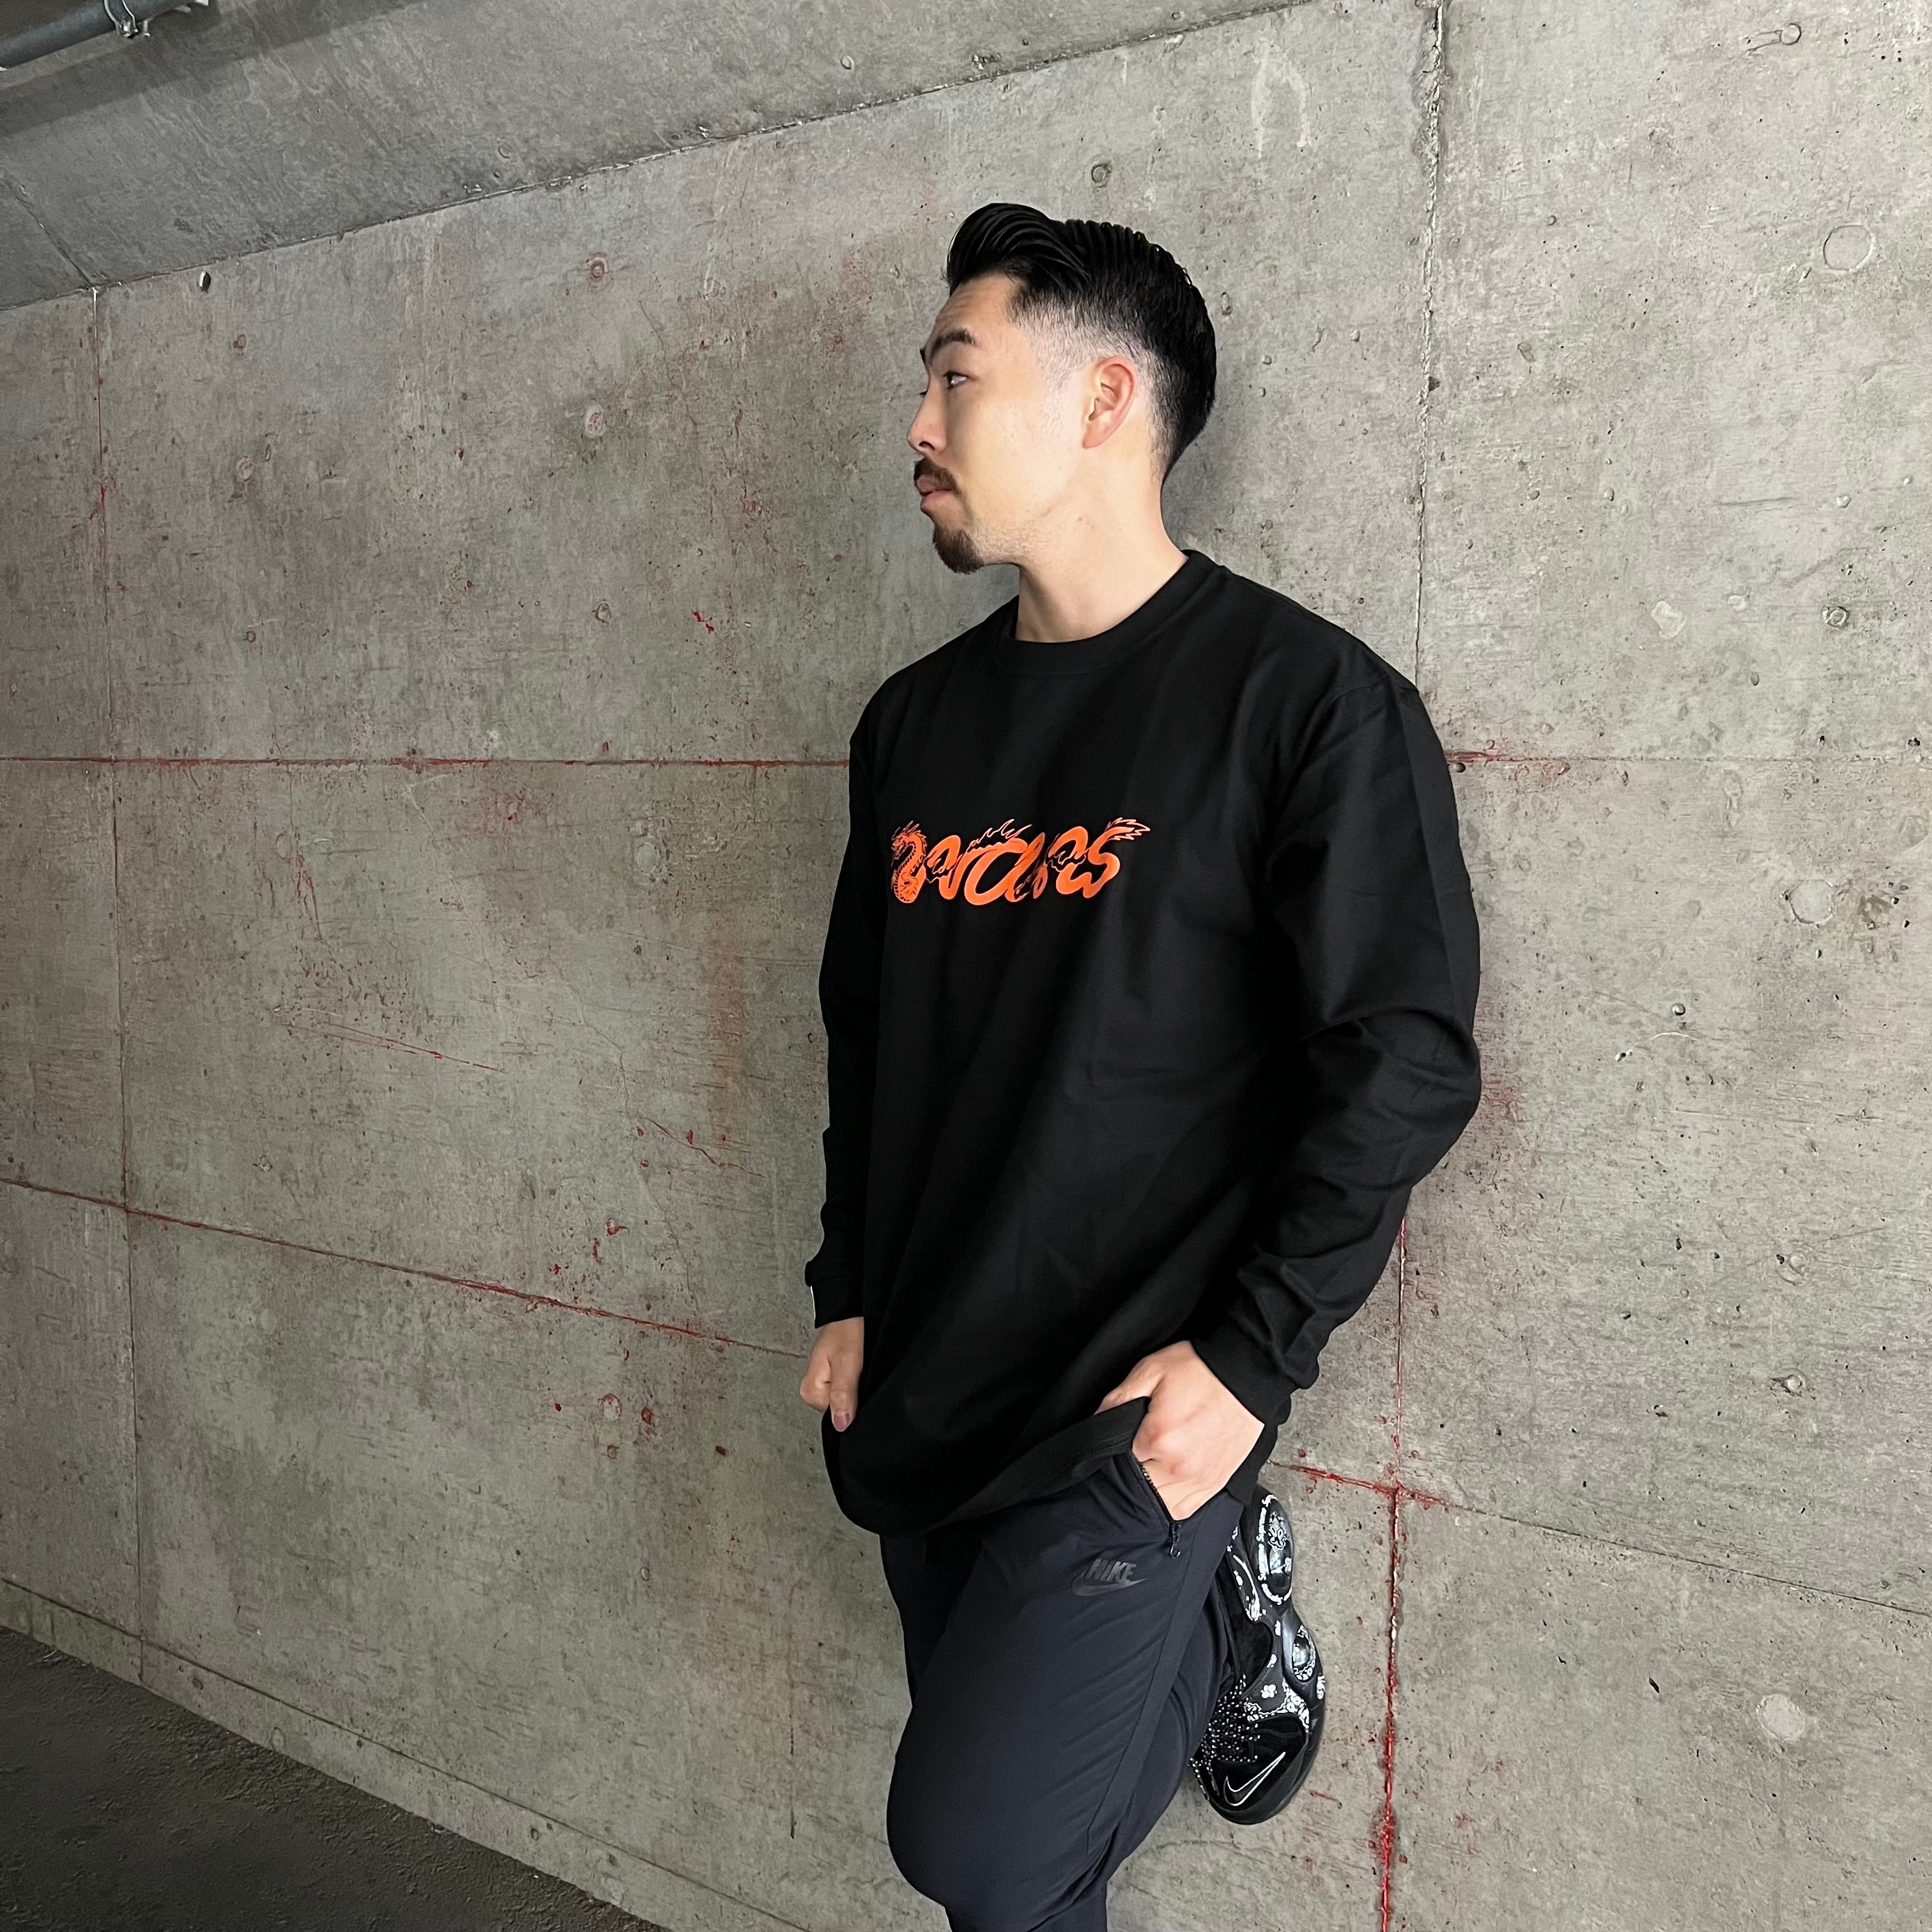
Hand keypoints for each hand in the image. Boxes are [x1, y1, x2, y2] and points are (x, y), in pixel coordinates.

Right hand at [799, 1316, 863, 1430]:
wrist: (848, 1311)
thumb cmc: (845, 1330)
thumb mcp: (847, 1363)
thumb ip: (843, 1395)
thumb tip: (840, 1425)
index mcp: (810, 1390)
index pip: (837, 1415)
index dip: (853, 1403)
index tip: (858, 1383)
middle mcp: (813, 1390)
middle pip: (841, 1409)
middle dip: (855, 1395)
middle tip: (858, 1371)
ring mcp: (823, 1384)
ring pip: (846, 1400)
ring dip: (857, 1387)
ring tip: (857, 1367)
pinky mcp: (832, 1379)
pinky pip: (847, 1390)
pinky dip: (856, 1382)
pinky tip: (858, 1369)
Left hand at [1095, 1340, 1262, 1520]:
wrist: (1248, 1374)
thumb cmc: (1201, 1370)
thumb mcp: (1151, 1371)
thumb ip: (1118, 1398)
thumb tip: (1098, 1422)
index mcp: (1159, 1438)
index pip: (1118, 1459)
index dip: (1115, 1448)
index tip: (1120, 1438)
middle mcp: (1179, 1467)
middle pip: (1137, 1486)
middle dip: (1131, 1470)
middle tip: (1136, 1448)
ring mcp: (1200, 1480)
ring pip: (1159, 1503)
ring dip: (1150, 1489)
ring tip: (1151, 1465)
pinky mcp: (1215, 1484)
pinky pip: (1184, 1509)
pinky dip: (1171, 1500)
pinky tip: (1166, 1482)